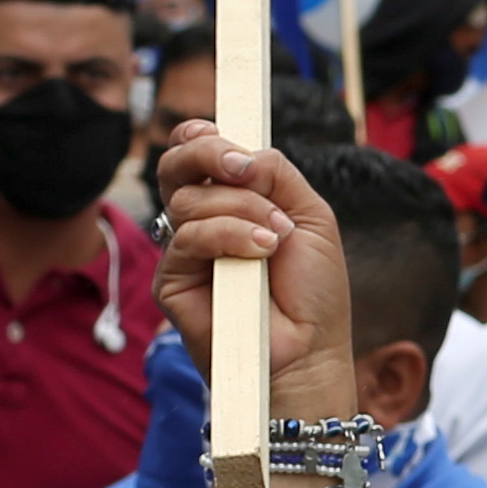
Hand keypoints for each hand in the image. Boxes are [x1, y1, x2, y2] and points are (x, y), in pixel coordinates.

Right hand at [156, 122, 360, 421]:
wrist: (310, 350)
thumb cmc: (313, 292)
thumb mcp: (309, 216)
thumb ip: (277, 173)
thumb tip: (242, 153)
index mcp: (230, 201)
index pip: (195, 154)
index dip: (202, 137)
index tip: (232, 140)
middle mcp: (202, 222)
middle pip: (175, 165)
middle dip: (209, 153)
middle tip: (245, 169)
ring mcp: (185, 252)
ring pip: (188, 199)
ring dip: (241, 208)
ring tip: (276, 237)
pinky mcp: (173, 282)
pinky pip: (188, 239)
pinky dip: (229, 236)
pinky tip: (261, 251)